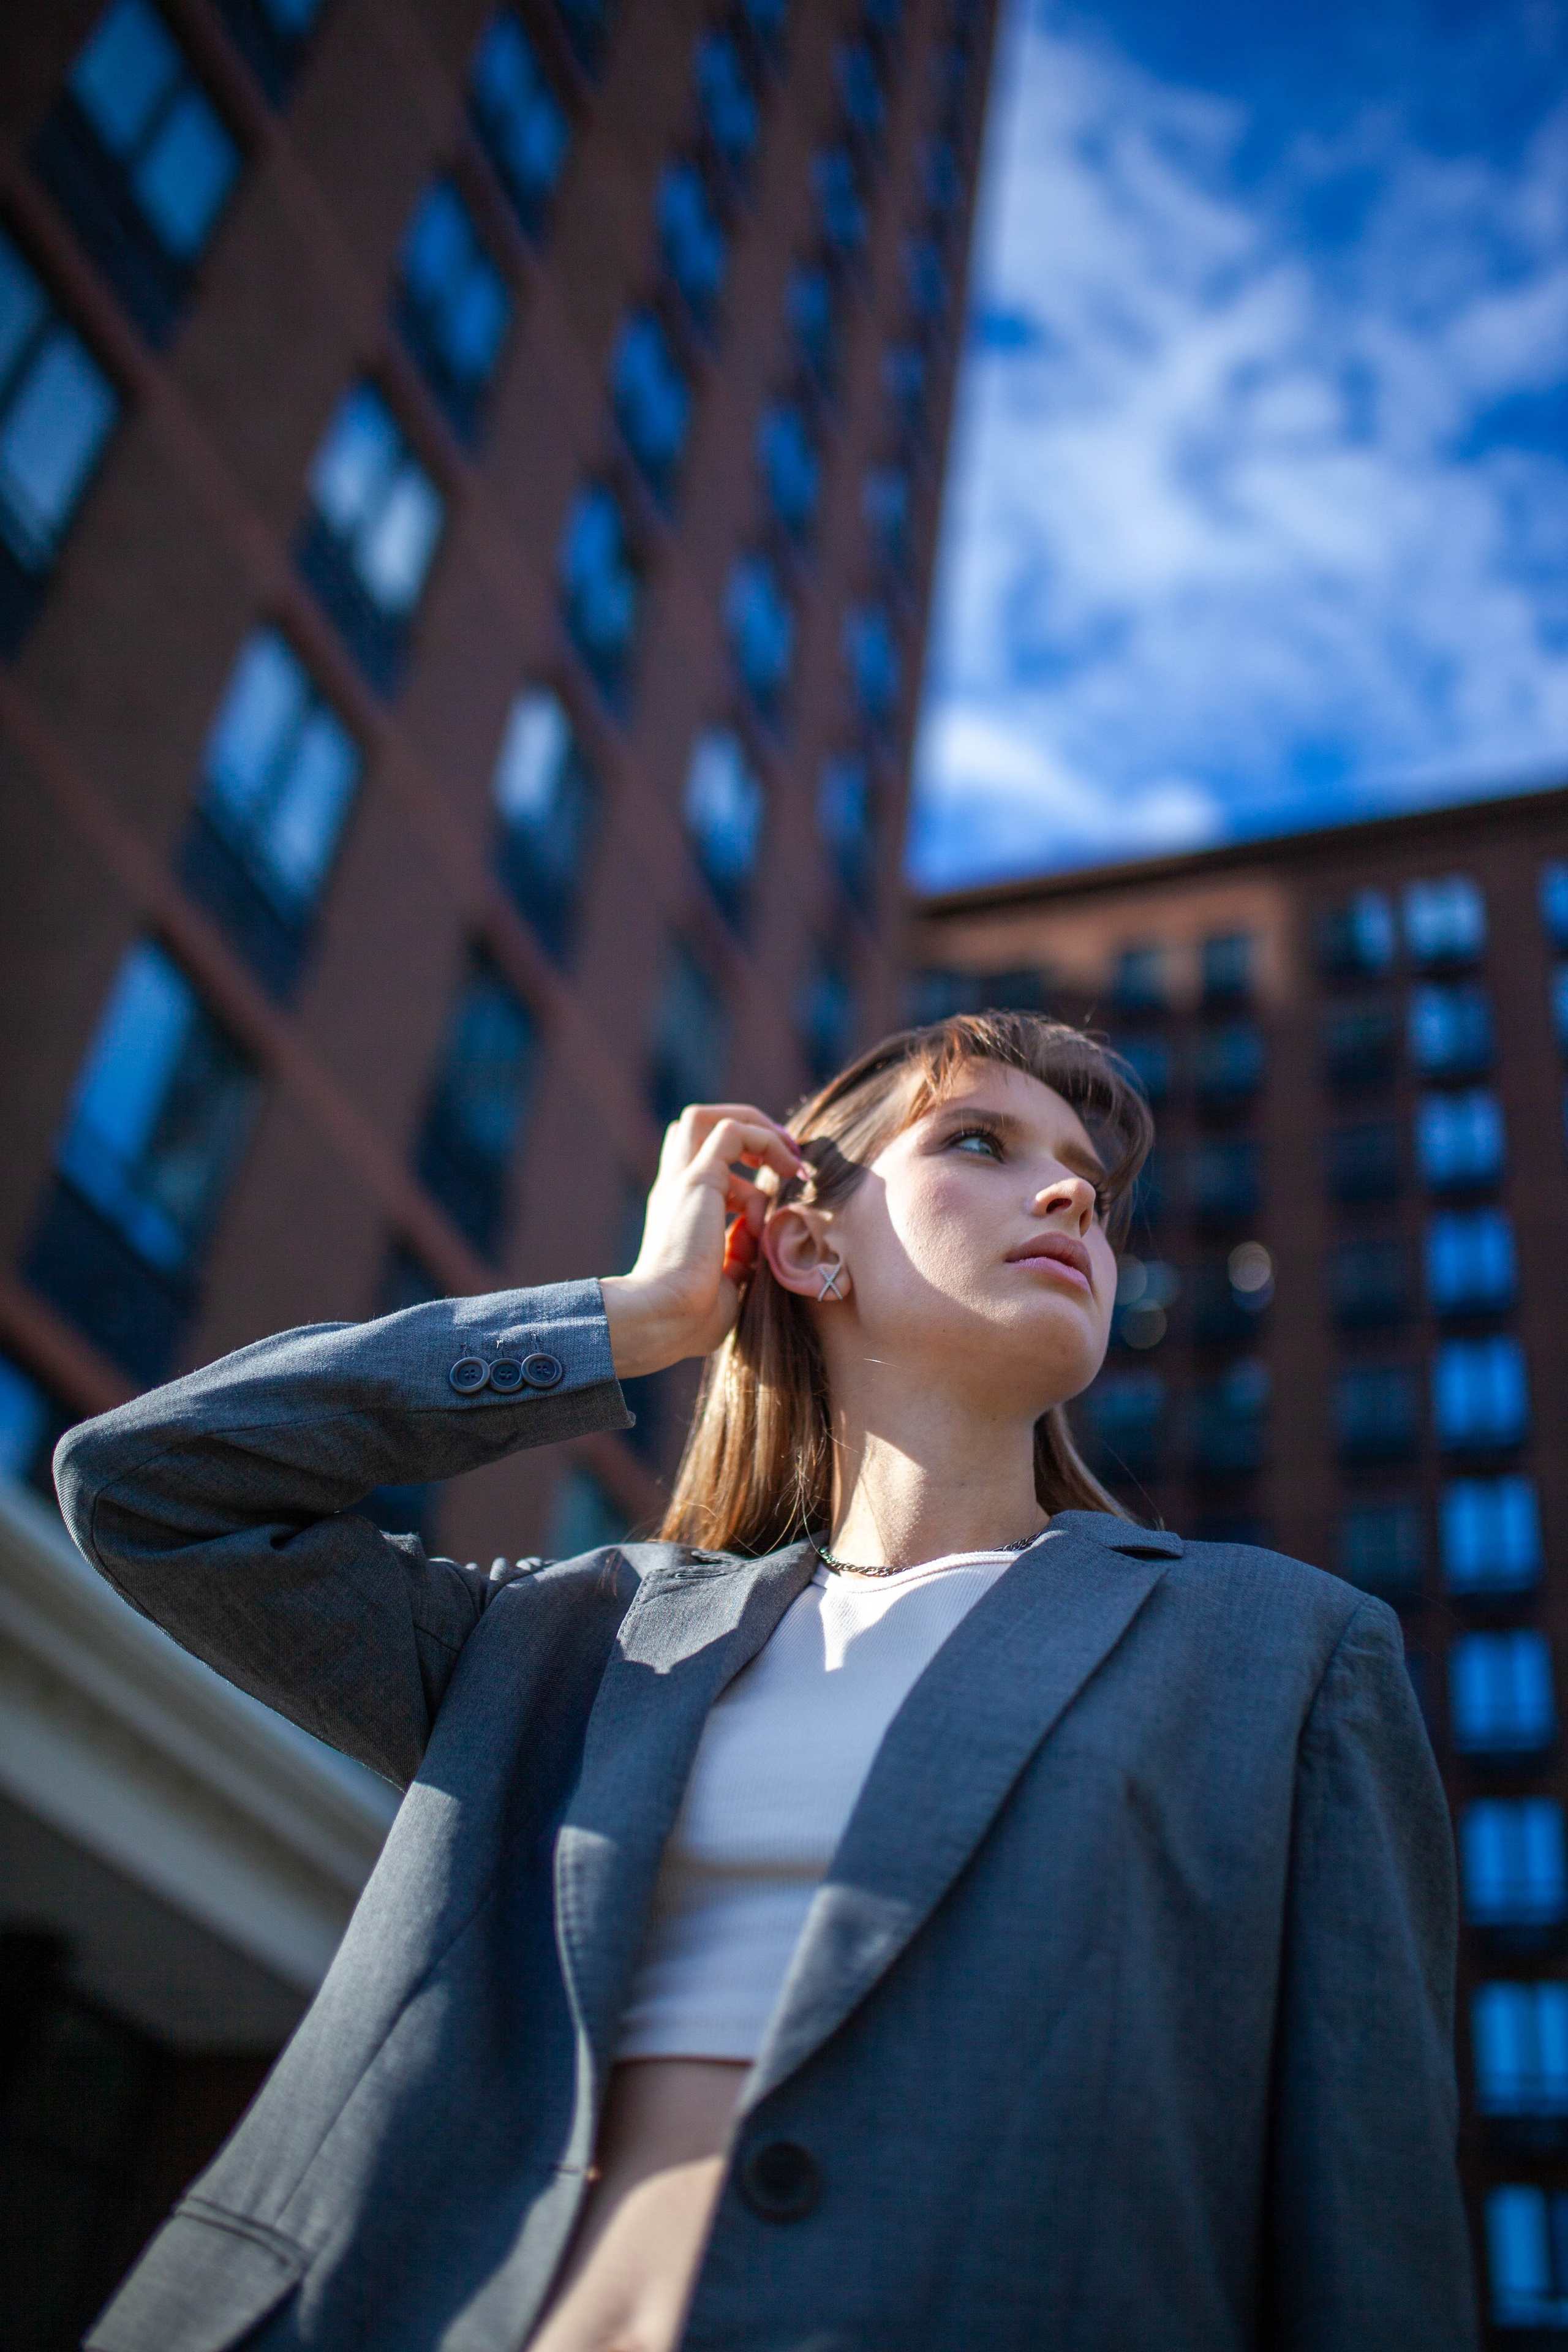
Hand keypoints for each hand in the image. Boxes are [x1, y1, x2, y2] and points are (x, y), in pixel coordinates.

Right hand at [600, 1104, 808, 1379]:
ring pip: (706, 1117)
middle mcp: (676, 1190)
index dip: (742, 1164)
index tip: (778, 1187)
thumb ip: (739, 1255)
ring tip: (789, 1160)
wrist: (664, 1319)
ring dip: (755, 1126)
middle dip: (745, 1129)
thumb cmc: (692, 1317)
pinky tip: (788, 1169)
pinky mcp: (699, 1180)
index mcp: (678, 1212)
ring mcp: (683, 1181)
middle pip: (695, 1126)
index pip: (700, 1162)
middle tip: (784, 1160)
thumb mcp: (726, 1280)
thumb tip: (756, 1241)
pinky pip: (734, 1132)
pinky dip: (766, 1142)